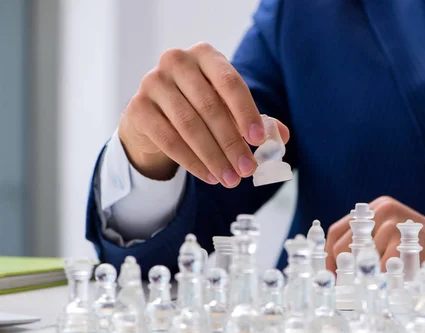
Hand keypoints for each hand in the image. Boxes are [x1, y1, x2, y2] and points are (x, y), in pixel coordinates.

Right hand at [118, 42, 289, 185]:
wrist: (154, 116)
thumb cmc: (199, 107)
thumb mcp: (228, 109)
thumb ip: (256, 120)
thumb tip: (281, 137)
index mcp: (205, 55)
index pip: (230, 82)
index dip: (246, 112)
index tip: (260, 140)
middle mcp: (176, 62)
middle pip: (209, 107)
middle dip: (231, 143)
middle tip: (248, 170)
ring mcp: (152, 83)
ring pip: (188, 126)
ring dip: (213, 157)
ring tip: (231, 180)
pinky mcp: (137, 108)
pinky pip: (168, 140)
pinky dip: (192, 162)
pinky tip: (209, 176)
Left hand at [325, 196, 424, 287]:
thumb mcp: (394, 235)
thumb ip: (368, 242)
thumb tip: (333, 265)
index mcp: (376, 208)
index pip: (337, 231)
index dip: (326, 255)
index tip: (325, 275)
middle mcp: (381, 211)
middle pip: (342, 246)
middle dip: (338, 271)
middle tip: (339, 289)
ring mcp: (392, 224)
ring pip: (361, 261)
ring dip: (362, 279)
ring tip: (370, 289)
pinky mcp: (403, 242)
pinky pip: (380, 270)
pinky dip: (382, 282)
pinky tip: (391, 286)